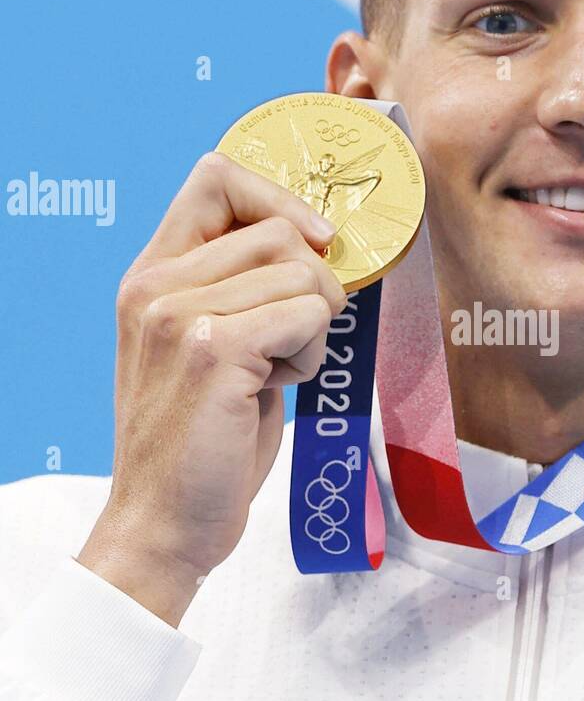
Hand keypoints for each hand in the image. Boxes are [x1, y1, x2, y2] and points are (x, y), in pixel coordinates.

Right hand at [78, 152, 344, 626]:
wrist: (164, 524)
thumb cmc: (201, 443)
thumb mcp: (207, 348)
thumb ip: (239, 290)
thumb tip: (317, 243)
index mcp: (150, 276)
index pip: (216, 176)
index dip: (278, 197)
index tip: (314, 240)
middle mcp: (156, 285)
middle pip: (280, 230)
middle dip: (312, 286)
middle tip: (287, 344)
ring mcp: (181, 316)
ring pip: (305, 274)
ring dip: (313, 330)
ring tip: (273, 374)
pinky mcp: (215, 352)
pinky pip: (309, 316)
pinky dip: (311, 356)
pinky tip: (275, 390)